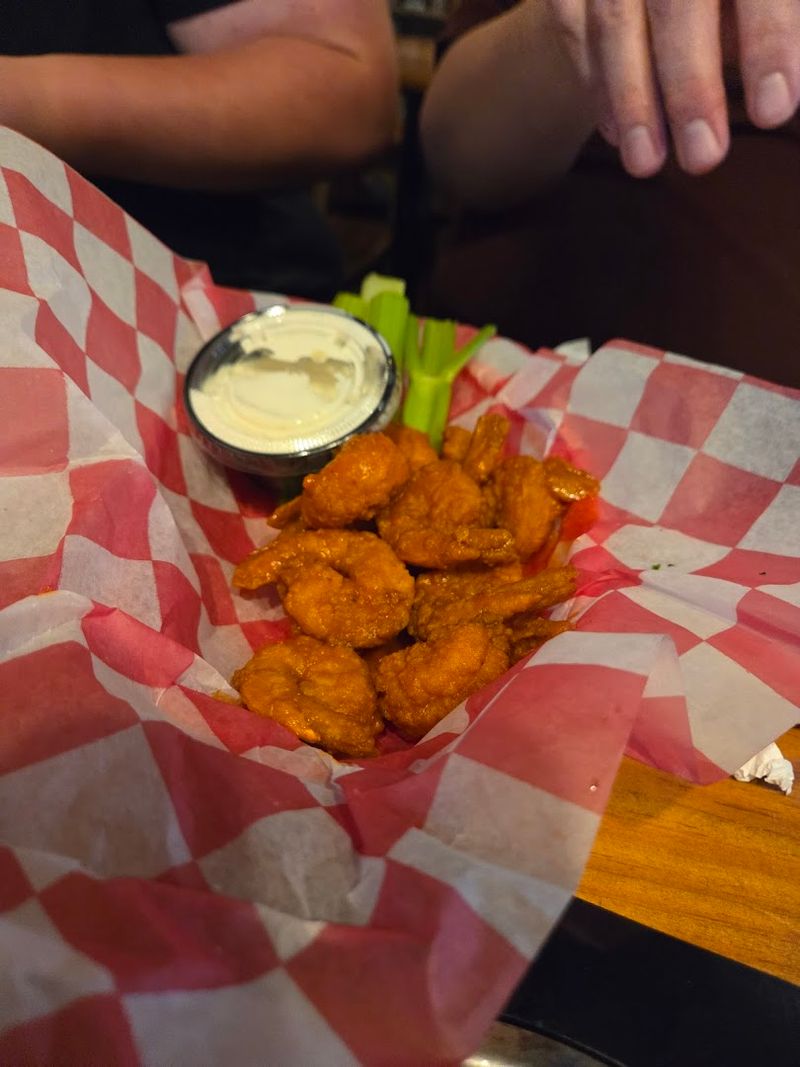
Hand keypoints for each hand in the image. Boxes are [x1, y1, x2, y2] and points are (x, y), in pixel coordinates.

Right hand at [546, 0, 799, 176]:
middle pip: (678, 1)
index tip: (775, 112)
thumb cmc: (738, 3)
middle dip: (690, 85)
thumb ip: (780, 27)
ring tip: (647, 164)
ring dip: (632, 101)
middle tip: (704, 158)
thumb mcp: (772, 7)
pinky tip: (618, 135)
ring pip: (615, 20)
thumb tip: (782, 96)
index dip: (769, 41)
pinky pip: (574, 27)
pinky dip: (596, 85)